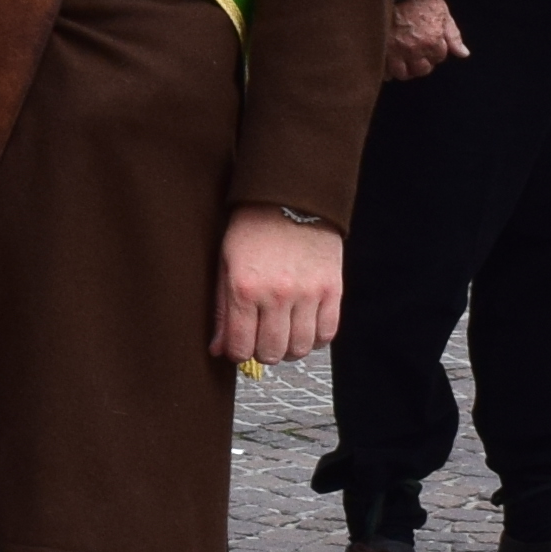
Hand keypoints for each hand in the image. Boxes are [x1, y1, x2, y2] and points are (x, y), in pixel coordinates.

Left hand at [215, 206, 342, 366]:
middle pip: (271, 352)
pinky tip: (305, 326)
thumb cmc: (253, 228)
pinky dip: (315, 338)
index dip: (238, 353)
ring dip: (290, 348)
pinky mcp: (332, 289)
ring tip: (284, 333)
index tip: (240, 346)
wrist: (291, 198)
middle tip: (261, 339)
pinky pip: (327, 333)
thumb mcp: (226, 264)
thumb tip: (218, 349)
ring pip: (300, 348)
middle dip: (263, 352)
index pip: (241, 347)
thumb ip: (222, 310)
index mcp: (244, 289)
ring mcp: (308, 293)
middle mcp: (277, 295)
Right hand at [387, 0, 467, 80]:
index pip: (438, 58)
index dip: (435, 51)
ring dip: (405, 69)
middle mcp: (415, 49)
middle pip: (421, 70)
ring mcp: (396, 51)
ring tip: (404, 60)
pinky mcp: (381, 49)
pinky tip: (390, 64)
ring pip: (403, 73)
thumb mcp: (443, 13)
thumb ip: (453, 36)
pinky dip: (388, 70)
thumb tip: (463, 54)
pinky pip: (385, 70)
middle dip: (421, 63)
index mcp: (433, 41)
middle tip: (417, 54)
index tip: (429, 44)